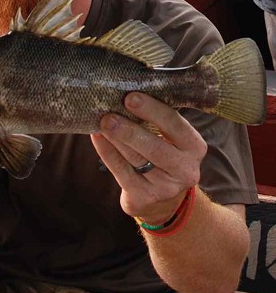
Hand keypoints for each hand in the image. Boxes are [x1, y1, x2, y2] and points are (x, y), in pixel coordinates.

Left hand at [91, 92, 206, 223]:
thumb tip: (124, 93)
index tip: (130, 97)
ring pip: (136, 159)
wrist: (162, 200)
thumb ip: (155, 119)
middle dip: (129, 130)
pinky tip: (98, 138)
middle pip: (155, 146)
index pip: (174, 124)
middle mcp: (185, 168)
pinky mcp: (144, 198)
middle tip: (109, 115)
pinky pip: (122, 172)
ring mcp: (165, 187)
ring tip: (101, 123)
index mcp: (194, 146)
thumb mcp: (169, 138)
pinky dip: (107, 152)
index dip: (152, 110)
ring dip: (115, 139)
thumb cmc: (162, 155)